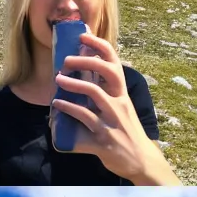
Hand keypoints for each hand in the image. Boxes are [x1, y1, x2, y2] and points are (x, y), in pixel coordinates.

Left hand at [49, 32, 155, 180]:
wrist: (140, 161)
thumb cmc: (126, 132)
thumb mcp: (120, 109)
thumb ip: (104, 94)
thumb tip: (80, 78)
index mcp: (122, 94)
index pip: (114, 63)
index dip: (99, 46)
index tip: (83, 35)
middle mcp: (120, 103)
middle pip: (106, 72)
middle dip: (85, 61)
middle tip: (66, 60)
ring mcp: (112, 120)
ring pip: (94, 94)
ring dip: (73, 85)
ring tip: (57, 79)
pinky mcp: (103, 139)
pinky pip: (84, 121)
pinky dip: (68, 111)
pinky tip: (57, 106)